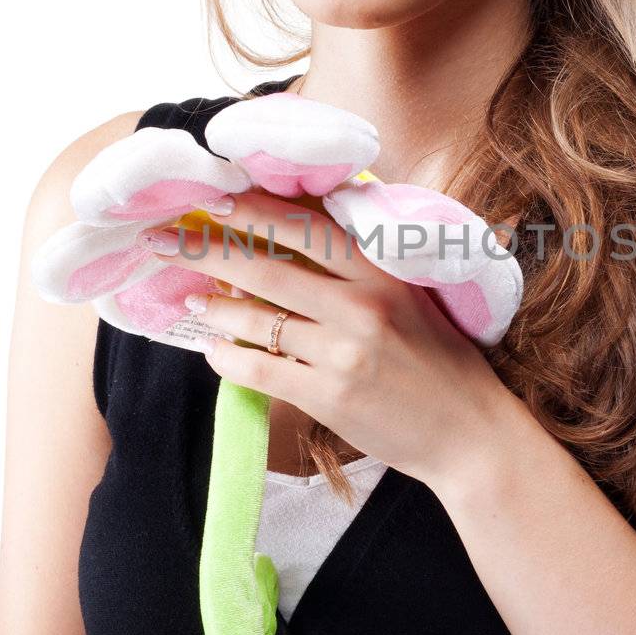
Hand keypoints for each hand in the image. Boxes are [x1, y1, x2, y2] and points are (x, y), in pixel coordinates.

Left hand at [141, 187, 511, 488]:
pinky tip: (216, 351)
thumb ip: (365, 268)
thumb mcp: (413, 298)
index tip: (214, 201)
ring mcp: (344, 352)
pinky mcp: (329, 396)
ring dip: (215, 308)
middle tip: (167, 241)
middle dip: (209, 250)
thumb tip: (299, 240)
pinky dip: (229, 358)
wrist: (469, 433)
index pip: (307, 227)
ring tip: (195, 300)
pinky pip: (260, 369)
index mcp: (384, 273)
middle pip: (267, 266)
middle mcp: (363, 306)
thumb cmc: (441, 363)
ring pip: (257, 319)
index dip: (254, 210)